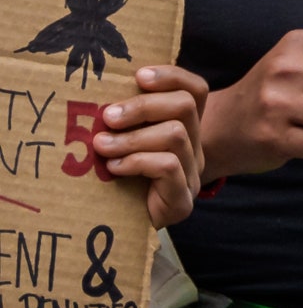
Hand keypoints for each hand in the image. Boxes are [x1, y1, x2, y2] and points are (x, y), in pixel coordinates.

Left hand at [94, 64, 208, 226]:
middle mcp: (197, 146)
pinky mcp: (183, 200)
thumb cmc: (117, 181)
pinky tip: (114, 169)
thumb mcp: (123, 143)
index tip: (137, 76)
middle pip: (185, 106)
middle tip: (108, 116)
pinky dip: (137, 162)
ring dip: (133, 137)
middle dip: (144, 106)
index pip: (195, 89)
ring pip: (175, 134)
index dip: (171, 76)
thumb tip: (101, 90)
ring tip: (102, 145)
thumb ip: (125, 120)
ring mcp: (193, 173)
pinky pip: (168, 166)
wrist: (119, 232)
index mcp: (187, 127)